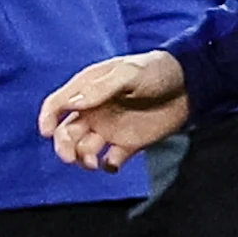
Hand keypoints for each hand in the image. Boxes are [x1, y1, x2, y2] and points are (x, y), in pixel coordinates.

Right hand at [43, 53, 190, 170]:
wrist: (190, 86)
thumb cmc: (157, 71)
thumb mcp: (129, 73)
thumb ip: (101, 88)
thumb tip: (71, 103)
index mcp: (89, 89)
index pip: (58, 103)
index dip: (47, 117)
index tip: (47, 131)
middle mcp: (95, 110)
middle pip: (66, 132)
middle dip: (63, 146)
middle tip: (71, 157)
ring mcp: (110, 128)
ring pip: (84, 149)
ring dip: (83, 158)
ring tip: (94, 162)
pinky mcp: (128, 144)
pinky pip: (110, 160)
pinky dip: (107, 166)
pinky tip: (113, 162)